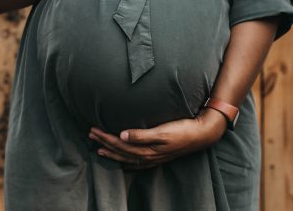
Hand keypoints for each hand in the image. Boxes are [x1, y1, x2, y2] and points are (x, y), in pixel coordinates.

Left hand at [88, 107, 226, 169]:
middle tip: (90, 135)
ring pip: (127, 158)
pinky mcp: (160, 156)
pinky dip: (128, 162)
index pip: (120, 145)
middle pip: (121, 152)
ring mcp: (154, 158)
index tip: (93, 130)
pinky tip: (124, 163)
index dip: (105, 138)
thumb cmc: (183, 129)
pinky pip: (138, 163)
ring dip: (113, 153)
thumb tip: (121, 135)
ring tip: (99, 148)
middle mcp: (149, 156)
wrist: (202, 134)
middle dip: (104, 143)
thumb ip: (142, 134)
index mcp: (147, 149)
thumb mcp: (162, 130)